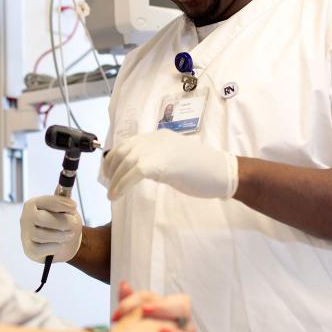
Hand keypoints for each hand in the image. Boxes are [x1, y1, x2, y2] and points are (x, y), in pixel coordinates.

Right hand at [20, 195, 81, 262]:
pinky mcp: (29, 249)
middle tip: (73, 223)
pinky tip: (59, 244)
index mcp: (32, 204)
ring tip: (69, 234)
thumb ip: (62, 199)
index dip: (63, 204)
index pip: (47, 202)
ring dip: (61, 235)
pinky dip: (54, 247)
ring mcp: (25, 234)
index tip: (74, 207)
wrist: (58, 242)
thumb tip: (64, 187)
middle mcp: (25, 218)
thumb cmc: (59, 222)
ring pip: (44, 236)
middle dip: (62, 222)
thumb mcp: (62, 209)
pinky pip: (42, 249)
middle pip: (44, 219)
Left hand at [101, 129, 237, 199]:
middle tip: (109, 184)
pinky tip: (117, 195)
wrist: (223, 173)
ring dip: (115, 180)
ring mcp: (159, 149)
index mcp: (159, 136)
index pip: (128, 143)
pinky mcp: (161, 163)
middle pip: (123, 150)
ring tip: (112, 194)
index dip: (115, 157)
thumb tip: (138, 170)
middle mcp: (156, 139)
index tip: (110, 172)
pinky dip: (121, 184)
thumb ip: (157, 160)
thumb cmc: (203, 171)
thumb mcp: (174, 159)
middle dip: (111, 168)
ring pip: (126, 162)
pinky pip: (133, 173)